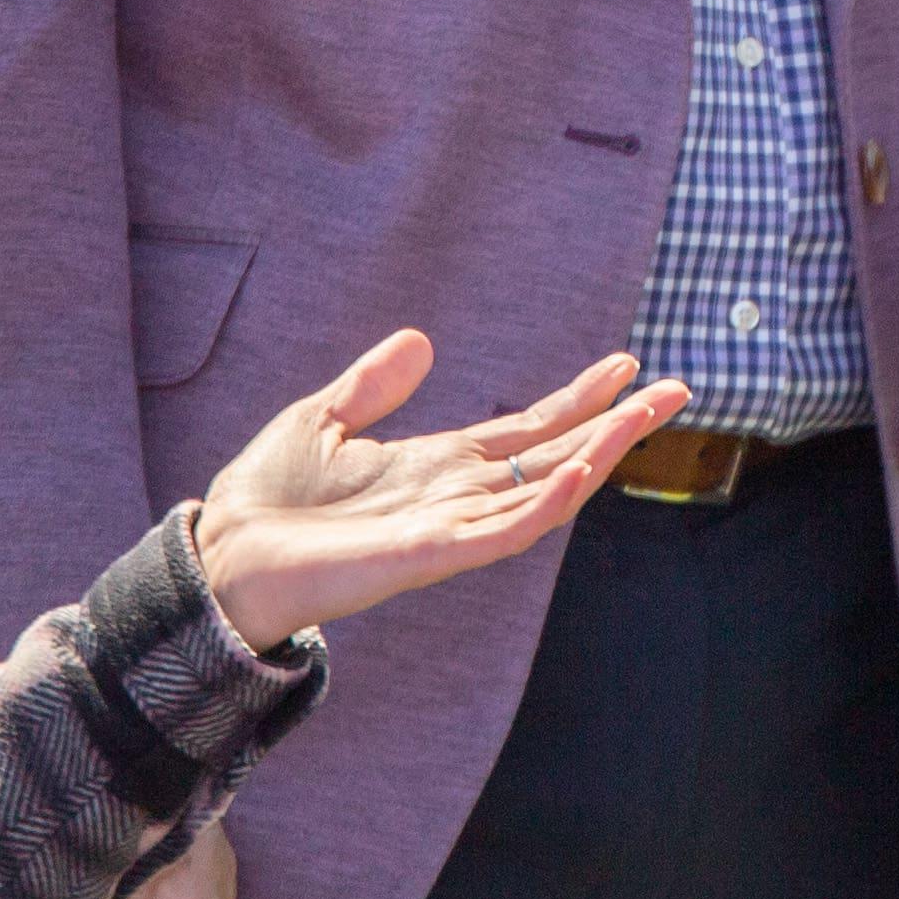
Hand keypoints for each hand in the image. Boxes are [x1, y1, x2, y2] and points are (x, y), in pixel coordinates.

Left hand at [196, 332, 685, 649]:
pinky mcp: (430, 554)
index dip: (577, 400)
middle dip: (617, 425)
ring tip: (647, 413)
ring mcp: (449, 528)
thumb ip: (373, 386)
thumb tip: (419, 339)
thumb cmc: (263, 502)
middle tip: (676, 388)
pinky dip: (546, 502)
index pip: (525, 432)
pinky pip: (504, 531)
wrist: (221, 560)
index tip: (625, 366)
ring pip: (546, 492)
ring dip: (600, 454)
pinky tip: (579, 469)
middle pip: (555, 457)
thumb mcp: (321, 419)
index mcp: (436, 468)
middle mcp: (455, 498)